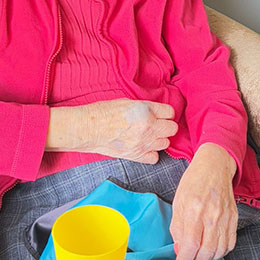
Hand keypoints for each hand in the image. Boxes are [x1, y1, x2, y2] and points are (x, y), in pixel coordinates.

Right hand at [49, 99, 176, 162]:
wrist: (87, 129)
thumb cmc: (102, 113)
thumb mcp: (126, 102)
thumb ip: (145, 108)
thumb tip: (155, 112)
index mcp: (146, 111)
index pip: (170, 112)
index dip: (165, 113)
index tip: (160, 115)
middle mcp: (148, 127)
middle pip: (172, 129)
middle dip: (166, 127)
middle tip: (156, 126)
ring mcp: (143, 142)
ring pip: (165, 143)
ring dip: (158, 140)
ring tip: (147, 136)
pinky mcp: (136, 155)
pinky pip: (154, 158)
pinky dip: (150, 154)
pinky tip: (143, 147)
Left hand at [171, 143, 237, 259]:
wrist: (215, 167)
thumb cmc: (193, 183)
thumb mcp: (178, 204)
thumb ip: (178, 229)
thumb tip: (181, 251)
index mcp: (195, 210)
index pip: (191, 245)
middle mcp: (212, 216)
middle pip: (207, 252)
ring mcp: (226, 218)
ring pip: (220, 251)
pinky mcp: (234, 218)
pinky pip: (230, 243)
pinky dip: (221, 253)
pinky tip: (211, 252)